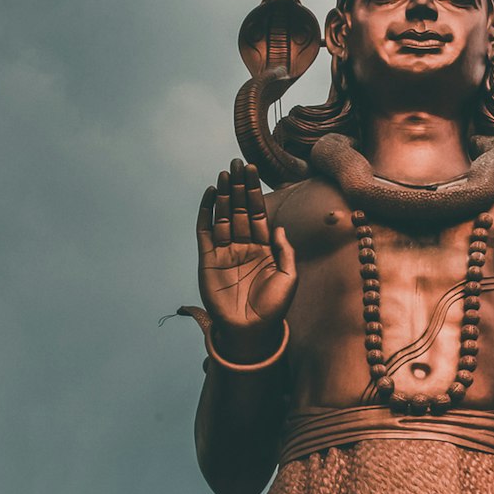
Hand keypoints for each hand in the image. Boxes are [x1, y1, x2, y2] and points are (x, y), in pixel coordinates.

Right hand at [197, 160, 296, 360]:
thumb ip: (285, 251)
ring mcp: (225, 251)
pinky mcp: (208, 260)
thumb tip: (279, 227)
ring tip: (224, 173)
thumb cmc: (273, 309)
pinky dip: (206, 212)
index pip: (258, 213)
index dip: (255, 191)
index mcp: (264, 248)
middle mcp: (244, 246)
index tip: (253, 169)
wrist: (251, 331)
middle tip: (237, 162)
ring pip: (223, 215)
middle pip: (240, 209)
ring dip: (223, 194)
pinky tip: (210, 194)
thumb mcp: (288, 278)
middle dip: (239, 186)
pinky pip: (205, 231)